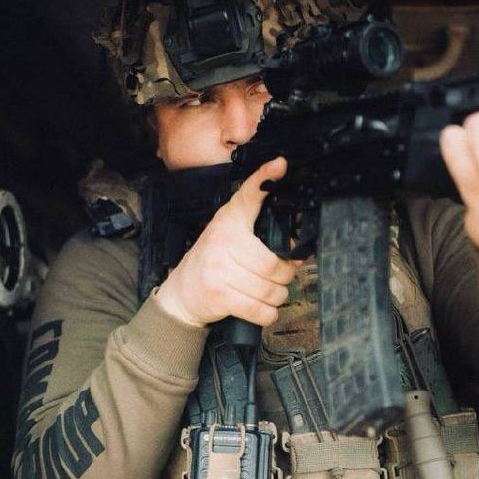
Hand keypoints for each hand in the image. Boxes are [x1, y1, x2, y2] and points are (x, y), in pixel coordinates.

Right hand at [156, 157, 297, 326]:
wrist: (180, 294)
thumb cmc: (213, 263)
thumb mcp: (229, 236)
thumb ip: (258, 234)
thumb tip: (297, 250)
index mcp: (228, 220)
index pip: (249, 195)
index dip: (265, 178)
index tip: (280, 164)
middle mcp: (223, 240)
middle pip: (275, 264)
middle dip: (285, 277)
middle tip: (279, 277)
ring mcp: (220, 268)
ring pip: (271, 289)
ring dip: (277, 297)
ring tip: (269, 293)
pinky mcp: (220, 295)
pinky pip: (260, 310)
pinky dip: (267, 314)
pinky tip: (261, 308)